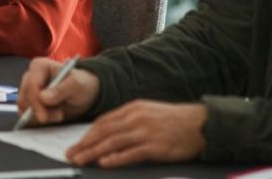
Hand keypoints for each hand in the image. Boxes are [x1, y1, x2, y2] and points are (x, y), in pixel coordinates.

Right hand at [17, 57, 100, 125]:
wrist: (84, 94)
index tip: (44, 117)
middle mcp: (30, 77)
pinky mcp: (30, 103)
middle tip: (58, 116)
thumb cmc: (81, 84)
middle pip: (25, 98)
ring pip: (24, 109)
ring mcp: (29, 91)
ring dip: (40, 116)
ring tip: (58, 114)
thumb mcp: (76, 85)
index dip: (35, 102)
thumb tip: (43, 97)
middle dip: (39, 111)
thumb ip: (61, 90)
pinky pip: (27, 116)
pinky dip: (38, 120)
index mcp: (39, 66)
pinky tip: (52, 116)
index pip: (30, 85)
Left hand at [65, 100, 205, 167]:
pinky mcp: (155, 147)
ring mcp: (145, 132)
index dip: (87, 134)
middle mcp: (136, 118)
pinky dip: (115, 158)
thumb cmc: (175, 121)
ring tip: (80, 160)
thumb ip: (129, 120)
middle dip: (84, 144)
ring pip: (112, 142)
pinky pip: (130, 153)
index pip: (103, 121)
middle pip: (103, 132)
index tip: (76, 144)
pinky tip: (104, 162)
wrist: (200, 124)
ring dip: (93, 152)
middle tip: (71, 155)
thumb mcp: (148, 112)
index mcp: (133, 108)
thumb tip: (109, 132)